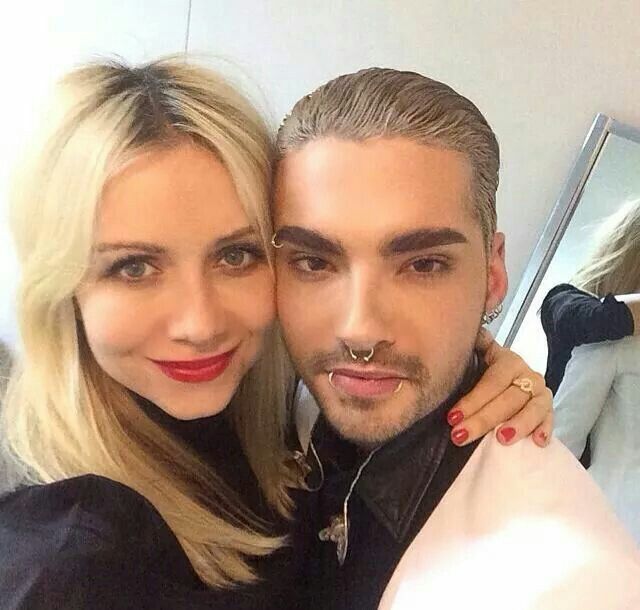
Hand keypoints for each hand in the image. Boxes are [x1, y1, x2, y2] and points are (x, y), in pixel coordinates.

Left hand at [447, 328, 552, 446]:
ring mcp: (540, 394)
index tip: (452, 417)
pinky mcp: (548, 411)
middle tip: (461, 435)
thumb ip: (472, 346)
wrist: (506, 380)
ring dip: (518, 425)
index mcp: (508, 361)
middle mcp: (528, 375)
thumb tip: (467, 332)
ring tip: (501, 439)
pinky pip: (550, 420)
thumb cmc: (484, 372)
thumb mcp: (476, 357)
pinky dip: (545, 429)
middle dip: (483, 419)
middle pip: (509, 399)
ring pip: (532, 410)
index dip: (473, 400)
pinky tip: (537, 442)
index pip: (492, 381)